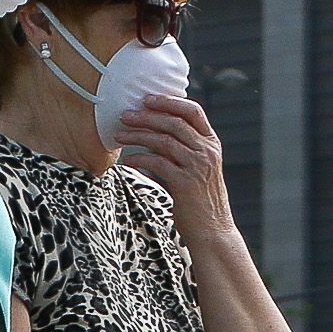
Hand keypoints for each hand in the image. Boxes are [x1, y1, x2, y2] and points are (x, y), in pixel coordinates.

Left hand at [112, 94, 233, 237]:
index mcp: (212, 144)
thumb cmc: (202, 202)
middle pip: (174, 123)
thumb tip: (158, 133)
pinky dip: (139, 159)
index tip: (148, 99)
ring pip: (163, 140)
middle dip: (146, 116)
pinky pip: (156, 163)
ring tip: (119, 135)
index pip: (193, 111)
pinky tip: (128, 161)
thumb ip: (187, 149)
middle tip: (125, 115)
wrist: (213, 232)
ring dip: (138, 135)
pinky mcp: (184, 183)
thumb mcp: (200, 169)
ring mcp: (197, 166)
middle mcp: (207, 152)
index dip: (169, 101)